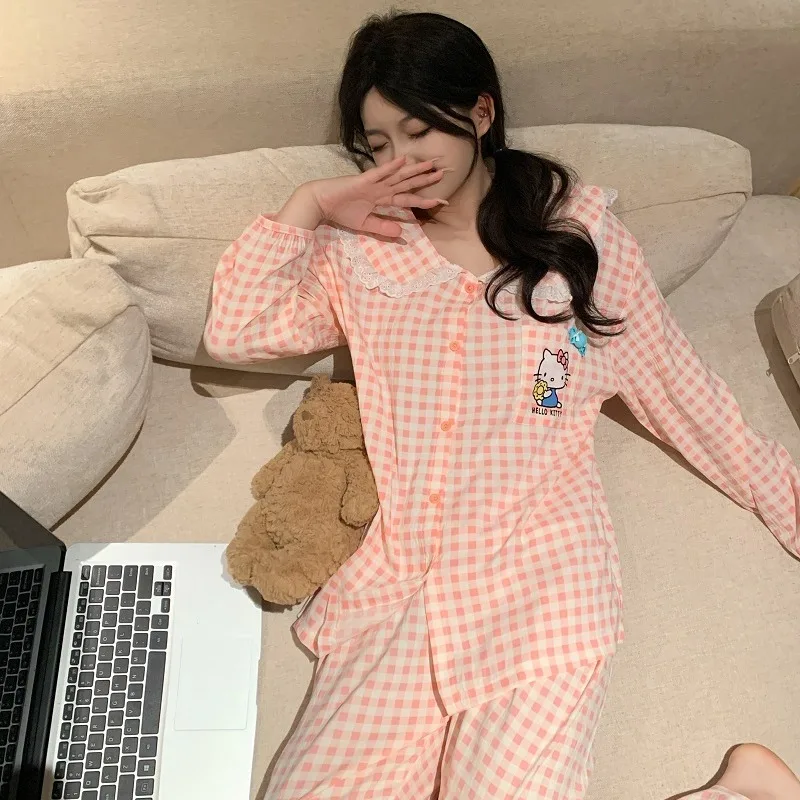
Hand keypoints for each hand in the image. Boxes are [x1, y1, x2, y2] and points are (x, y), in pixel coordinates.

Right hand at [309, 156, 448, 236]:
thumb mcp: (365, 225)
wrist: (320, 203)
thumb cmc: (340, 212)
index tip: (442, 200)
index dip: (425, 200)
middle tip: (445, 172)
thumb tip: (402, 232)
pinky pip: (379, 173)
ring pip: (398, 176)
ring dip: (414, 170)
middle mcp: (381, 189)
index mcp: (382, 199)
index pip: (408, 199)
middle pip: (408, 183)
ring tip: (431, 164)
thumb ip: (383, 227)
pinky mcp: (362, 181)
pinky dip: (390, 167)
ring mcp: (373, 183)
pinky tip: (403, 161)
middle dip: (426, 179)